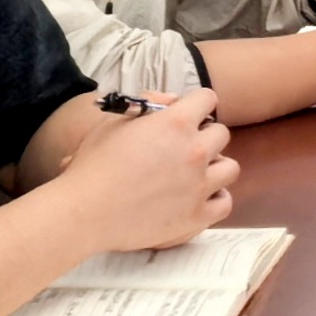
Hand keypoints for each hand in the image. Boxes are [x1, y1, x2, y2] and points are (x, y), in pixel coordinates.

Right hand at [57, 88, 236, 250]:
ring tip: (195, 174)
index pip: (208, 99)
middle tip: (184, 148)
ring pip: (230, 167)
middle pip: (221, 134)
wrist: (85, 211)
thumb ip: (148, 104)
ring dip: (215, 167)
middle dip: (205, 136)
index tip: (186, 116)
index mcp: (176, 123)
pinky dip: (215, 199)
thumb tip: (173, 101)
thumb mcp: (115, 122)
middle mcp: (195, 150)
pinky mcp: (197, 216)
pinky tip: (199, 198)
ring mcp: (200, 185)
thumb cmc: (94, 164)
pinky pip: (225, 202)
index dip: (196, 105)